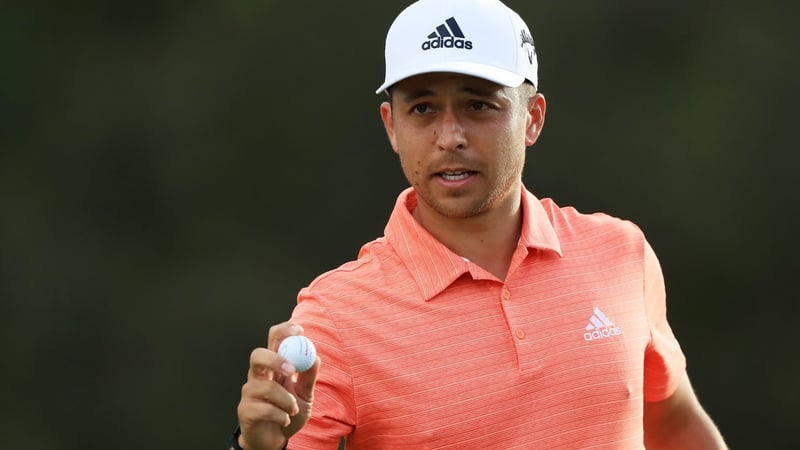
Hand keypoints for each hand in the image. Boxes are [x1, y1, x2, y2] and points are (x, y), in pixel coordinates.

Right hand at [237, 322, 320, 449]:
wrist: (276, 439)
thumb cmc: (289, 412)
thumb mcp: (305, 394)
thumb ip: (309, 376)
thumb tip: (315, 357)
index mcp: (273, 366)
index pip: (273, 340)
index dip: (283, 331)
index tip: (299, 331)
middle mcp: (258, 376)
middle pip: (257, 355)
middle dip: (275, 359)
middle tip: (291, 370)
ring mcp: (249, 393)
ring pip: (265, 387)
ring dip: (286, 400)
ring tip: (293, 409)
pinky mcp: (245, 411)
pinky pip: (264, 409)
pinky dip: (281, 416)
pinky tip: (284, 420)